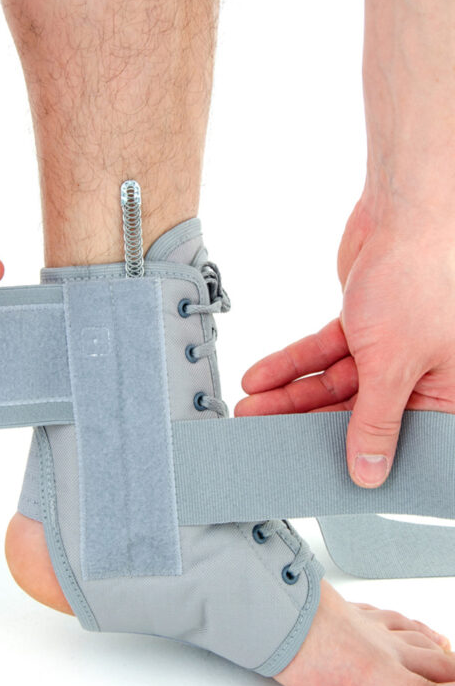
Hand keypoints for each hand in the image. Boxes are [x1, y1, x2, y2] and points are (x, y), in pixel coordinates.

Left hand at [236, 200, 454, 487]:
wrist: (405, 213)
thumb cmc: (419, 281)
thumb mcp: (394, 365)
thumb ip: (376, 422)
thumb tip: (371, 473)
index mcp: (445, 393)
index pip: (399, 441)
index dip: (357, 457)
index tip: (314, 471)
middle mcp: (420, 375)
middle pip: (355, 413)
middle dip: (305, 423)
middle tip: (264, 437)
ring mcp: (389, 350)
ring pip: (333, 383)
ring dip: (289, 395)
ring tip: (251, 408)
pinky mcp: (364, 327)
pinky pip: (323, 353)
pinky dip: (292, 363)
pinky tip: (259, 378)